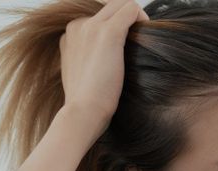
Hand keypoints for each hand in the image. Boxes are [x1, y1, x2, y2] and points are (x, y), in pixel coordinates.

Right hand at [59, 0, 147, 134]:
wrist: (83, 112)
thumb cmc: (88, 103)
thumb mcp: (85, 75)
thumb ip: (92, 60)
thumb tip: (110, 59)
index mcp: (70, 35)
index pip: (98, 17)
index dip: (116, 27)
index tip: (125, 45)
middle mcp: (78, 26)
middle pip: (110, 6)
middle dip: (127, 18)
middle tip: (139, 38)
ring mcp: (91, 27)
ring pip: (121, 3)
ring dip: (136, 16)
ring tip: (143, 36)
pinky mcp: (108, 33)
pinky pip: (131, 8)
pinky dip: (142, 17)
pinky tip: (147, 33)